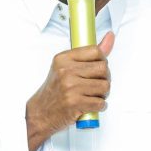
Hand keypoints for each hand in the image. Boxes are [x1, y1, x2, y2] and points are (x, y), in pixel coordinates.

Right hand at [25, 32, 114, 150]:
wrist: (39, 113)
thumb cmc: (54, 91)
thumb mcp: (66, 67)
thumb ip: (89, 54)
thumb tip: (110, 37)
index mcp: (63, 59)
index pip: (95, 51)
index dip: (102, 61)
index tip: (98, 69)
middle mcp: (66, 71)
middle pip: (103, 68)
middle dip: (105, 79)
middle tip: (97, 85)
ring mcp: (70, 87)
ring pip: (104, 86)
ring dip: (103, 94)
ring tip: (93, 96)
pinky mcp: (75, 103)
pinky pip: (100, 103)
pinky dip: (100, 106)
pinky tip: (91, 106)